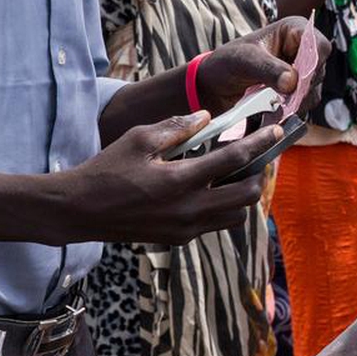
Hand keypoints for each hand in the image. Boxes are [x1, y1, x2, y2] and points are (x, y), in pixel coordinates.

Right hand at [60, 115, 279, 243]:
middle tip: (257, 154)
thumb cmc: (106, 170)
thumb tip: (206, 117)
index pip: (234, 160)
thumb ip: (177, 127)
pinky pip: (215, 223)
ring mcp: (185, 229)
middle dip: (258, 171)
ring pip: (236, 215)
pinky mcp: (179, 239)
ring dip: (242, 193)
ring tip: (234, 171)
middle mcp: (188, 210)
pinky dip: (223, 206)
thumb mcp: (139, 139)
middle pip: (246, 194)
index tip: (277, 131)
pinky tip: (211, 187)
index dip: (260, 143)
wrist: (79, 212)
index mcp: (179, 181)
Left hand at [196, 20, 330, 114]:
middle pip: (319, 71)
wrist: (219, 83)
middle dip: (300, 88)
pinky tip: (274, 110)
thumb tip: (292, 82)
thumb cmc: (229, 62)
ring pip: (314, 90)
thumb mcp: (244, 60)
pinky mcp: (300, 89)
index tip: (295, 83)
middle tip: (280, 99)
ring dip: (295, 102)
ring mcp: (304, 70)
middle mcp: (304, 48)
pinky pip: (305, 103)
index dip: (312, 65)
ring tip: (271, 105)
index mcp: (295, 29)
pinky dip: (291, 110)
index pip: (319, 46)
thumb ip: (268, 68)